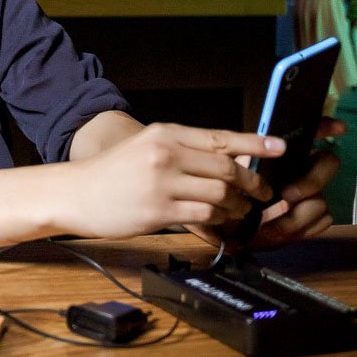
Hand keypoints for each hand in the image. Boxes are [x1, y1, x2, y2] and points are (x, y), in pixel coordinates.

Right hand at [63, 123, 278, 239]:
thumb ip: (184, 151)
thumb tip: (229, 160)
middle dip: (253, 183)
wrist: (75, 192)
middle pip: (227, 168)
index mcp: (164, 133)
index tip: (282, 147)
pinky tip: (218, 223)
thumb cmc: (112, 173)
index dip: (256, 142)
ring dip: (237, 206)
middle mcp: (165, 154)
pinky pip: (203, 216)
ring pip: (220, 194)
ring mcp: (161, 183)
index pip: (220, 137)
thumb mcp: (146, 148)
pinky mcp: (158, 210)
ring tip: (238, 211)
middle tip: (262, 193)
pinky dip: (218, 221)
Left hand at [242, 117, 344, 249]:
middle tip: (287, 195)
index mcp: (285, 153)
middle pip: (328, 163)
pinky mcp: (316, 216)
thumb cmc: (234, 192)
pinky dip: (301, 229)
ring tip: (270, 227)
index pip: (311, 132)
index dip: (326, 126)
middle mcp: (304, 168)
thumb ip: (248, 154)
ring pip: (322, 199)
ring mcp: (313, 193)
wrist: (230, 225)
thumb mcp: (232, 169)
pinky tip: (279, 232)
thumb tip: (267, 142)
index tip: (338, 127)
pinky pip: (323, 220)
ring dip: (296, 216)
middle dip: (311, 181)